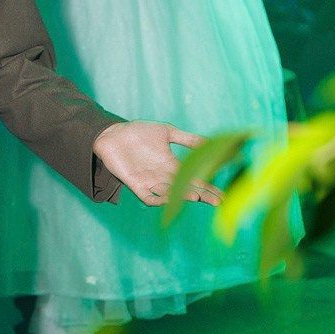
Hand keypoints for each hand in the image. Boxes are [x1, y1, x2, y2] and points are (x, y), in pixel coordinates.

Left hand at [93, 120, 222, 207]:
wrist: (113, 133)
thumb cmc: (138, 131)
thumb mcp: (166, 132)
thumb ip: (187, 139)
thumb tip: (209, 142)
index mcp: (171, 164)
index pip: (193, 178)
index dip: (207, 186)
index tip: (221, 193)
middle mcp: (162, 175)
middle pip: (185, 188)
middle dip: (201, 195)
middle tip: (216, 201)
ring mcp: (149, 181)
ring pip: (169, 193)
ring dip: (182, 196)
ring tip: (196, 197)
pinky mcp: (134, 184)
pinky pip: (147, 197)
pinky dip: (157, 200)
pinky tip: (168, 199)